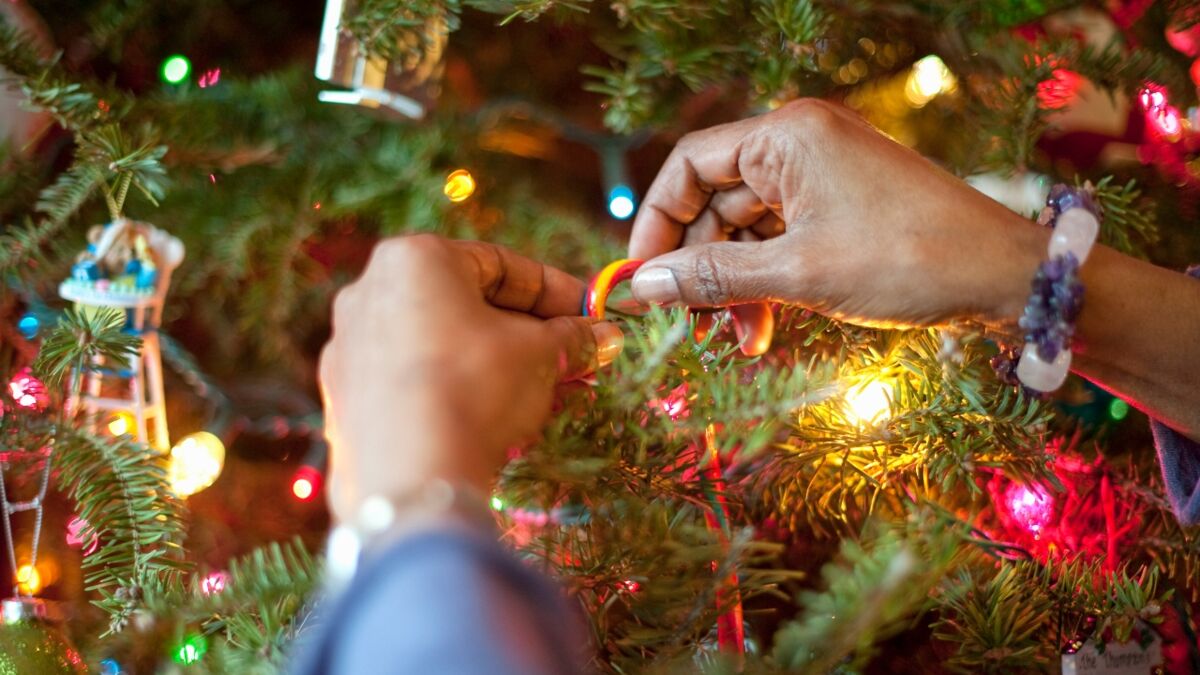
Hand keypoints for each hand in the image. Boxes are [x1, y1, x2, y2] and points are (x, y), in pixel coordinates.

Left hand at [319, 235, 624, 523]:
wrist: (410, 477)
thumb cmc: (477, 387)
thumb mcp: (539, 355)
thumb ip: (572, 338)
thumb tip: (606, 336)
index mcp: (414, 259)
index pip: (501, 265)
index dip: (556, 292)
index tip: (591, 316)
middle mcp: (368, 291)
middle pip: (466, 305)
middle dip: (526, 332)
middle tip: (570, 358)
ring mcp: (347, 348)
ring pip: (438, 344)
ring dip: (493, 363)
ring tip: (540, 394)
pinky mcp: (342, 399)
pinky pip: (411, 381)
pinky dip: (453, 390)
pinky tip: (491, 419)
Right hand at [628, 99, 1045, 352]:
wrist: (1006, 278)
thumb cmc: (908, 260)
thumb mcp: (799, 273)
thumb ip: (711, 277)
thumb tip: (639, 287)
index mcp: (787, 137)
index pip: (689, 167)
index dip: (656, 223)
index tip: (641, 280)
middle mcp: (800, 145)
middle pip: (715, 203)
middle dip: (699, 268)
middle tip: (688, 326)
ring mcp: (824, 176)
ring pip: (747, 230)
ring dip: (734, 286)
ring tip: (739, 341)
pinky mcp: (842, 207)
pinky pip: (781, 241)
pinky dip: (767, 283)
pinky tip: (764, 329)